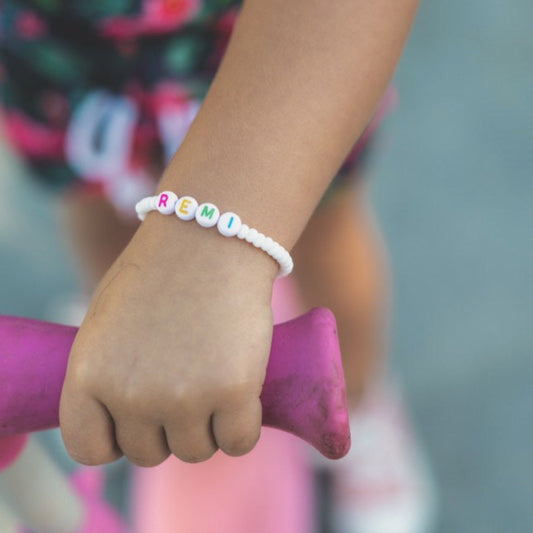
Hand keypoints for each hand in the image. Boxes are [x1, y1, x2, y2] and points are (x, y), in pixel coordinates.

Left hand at [59, 213, 277, 465]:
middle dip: (167, 427)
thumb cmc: (159, 274)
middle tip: (186, 386)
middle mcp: (130, 394)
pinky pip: (239, 442)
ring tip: (213, 380)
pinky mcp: (234, 392)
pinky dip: (242, 427)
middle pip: (148, 453)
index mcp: (89, 375)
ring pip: (195, 450)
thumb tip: (123, 412)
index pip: (89, 448)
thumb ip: (106, 374)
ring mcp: (183, 397)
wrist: (210, 238)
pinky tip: (242, 396)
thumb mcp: (107, 322)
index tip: (137, 419)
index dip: (116, 438)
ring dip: (206, 427)